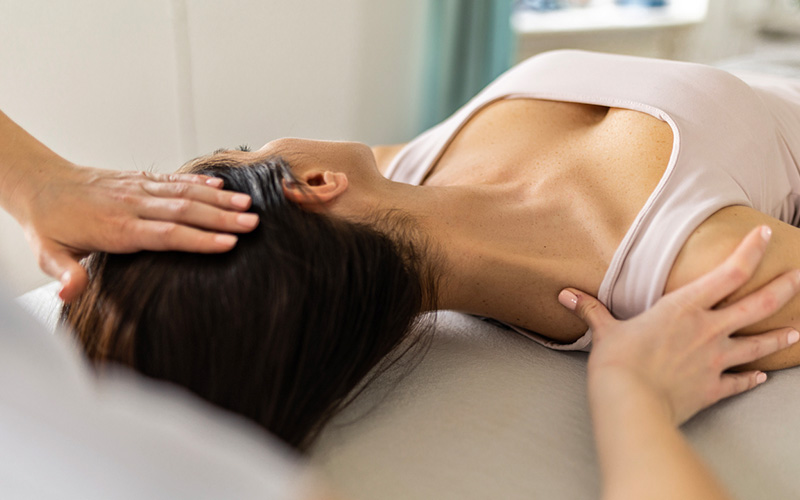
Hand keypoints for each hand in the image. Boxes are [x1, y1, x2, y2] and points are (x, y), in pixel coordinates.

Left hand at [12, 160, 258, 301]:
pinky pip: (174, 179)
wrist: (39, 183)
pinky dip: (199, 182)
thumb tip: (71, 293)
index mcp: (116, 228)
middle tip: (253, 225)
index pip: (166, 234)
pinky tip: (221, 187)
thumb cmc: (48, 224)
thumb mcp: (47, 254)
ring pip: (184, 193)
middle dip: (222, 218)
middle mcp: (132, 205)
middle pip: (184, 211)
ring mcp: (138, 189)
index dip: (199, 239)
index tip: (229, 244)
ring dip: (219, 199)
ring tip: (248, 206)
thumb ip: (65, 274)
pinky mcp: (140, 179)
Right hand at [559, 225, 799, 424]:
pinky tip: (761, 378)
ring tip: (797, 331)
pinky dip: (751, 380)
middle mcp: (708, 330)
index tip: (763, 234)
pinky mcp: (713, 388)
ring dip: (779, 337)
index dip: (749, 250)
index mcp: (683, 308)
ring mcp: (715, 360)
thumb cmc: (618, 363)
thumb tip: (566, 295)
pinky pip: (739, 382)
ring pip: (757, 344)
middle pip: (756, 305)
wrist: (631, 402)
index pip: (727, 272)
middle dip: (783, 288)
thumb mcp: (604, 331)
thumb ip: (591, 310)